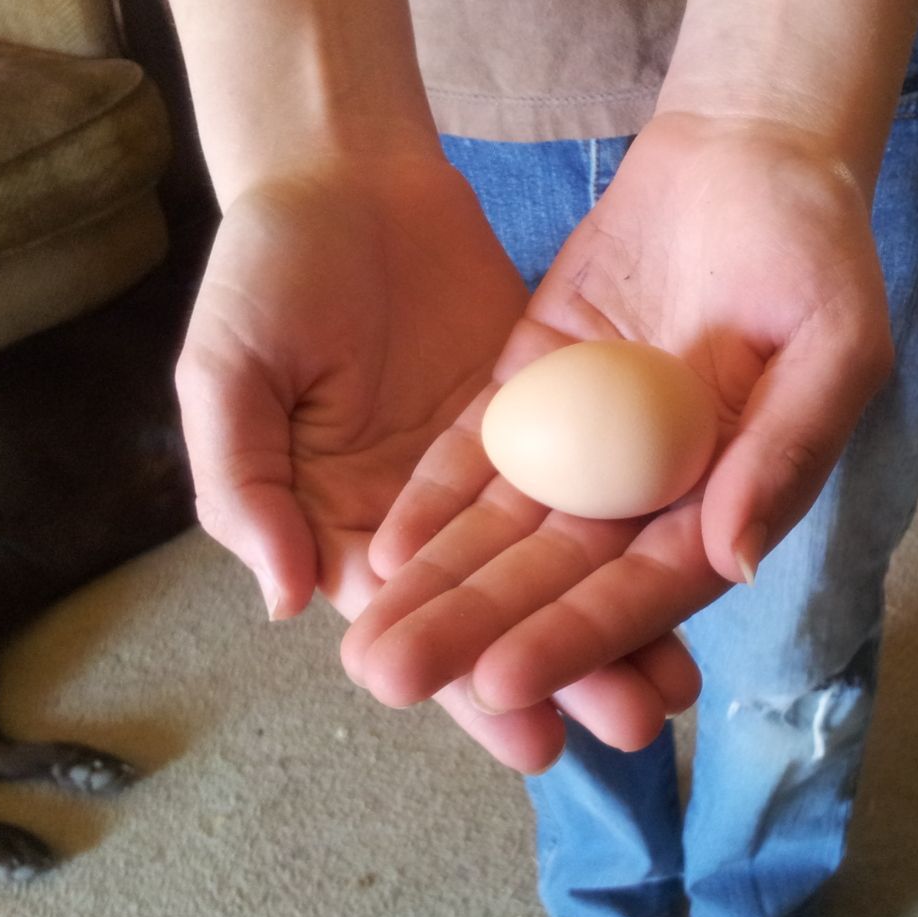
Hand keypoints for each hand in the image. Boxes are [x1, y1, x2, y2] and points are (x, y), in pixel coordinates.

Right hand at [177, 153, 698, 771]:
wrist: (342, 173)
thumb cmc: (265, 272)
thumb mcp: (227, 372)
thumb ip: (244, 485)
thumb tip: (283, 601)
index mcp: (346, 525)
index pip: (421, 629)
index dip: (473, 690)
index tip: (537, 743)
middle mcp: (429, 515)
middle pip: (506, 609)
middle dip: (569, 671)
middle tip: (636, 725)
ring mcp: (497, 464)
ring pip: (561, 558)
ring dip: (617, 618)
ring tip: (679, 679)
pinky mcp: (547, 411)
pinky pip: (597, 478)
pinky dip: (636, 523)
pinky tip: (690, 566)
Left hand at [343, 112, 893, 733]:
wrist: (749, 150)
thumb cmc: (816, 245)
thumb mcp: (835, 338)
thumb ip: (790, 447)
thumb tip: (736, 560)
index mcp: (730, 497)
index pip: (646, 588)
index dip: (578, 637)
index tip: (503, 683)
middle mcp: (653, 489)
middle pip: (558, 576)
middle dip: (477, 630)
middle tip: (389, 679)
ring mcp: (590, 440)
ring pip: (508, 528)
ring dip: (440, 584)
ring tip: (367, 642)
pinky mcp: (539, 386)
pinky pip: (483, 451)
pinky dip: (435, 499)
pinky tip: (383, 546)